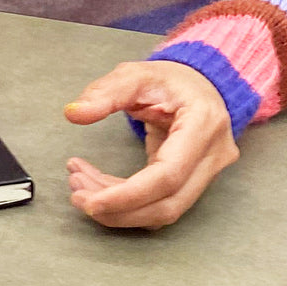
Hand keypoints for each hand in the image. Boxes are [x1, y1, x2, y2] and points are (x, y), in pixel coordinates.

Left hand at [64, 59, 239, 228]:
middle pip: (167, 204)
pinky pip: (160, 204)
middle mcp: (213, 154)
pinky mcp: (195, 184)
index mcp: (203, 123)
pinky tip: (99, 186)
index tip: (90, 201)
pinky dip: (127, 203)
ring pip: (163, 211)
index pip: (168, 175)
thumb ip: (105, 92)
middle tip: (77, 194)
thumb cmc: (169, 79)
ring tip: (81, 187)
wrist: (199, 84)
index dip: (128, 196)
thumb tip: (73, 113)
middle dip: (118, 208)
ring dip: (119, 209)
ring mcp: (209, 173)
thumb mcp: (136, 74)